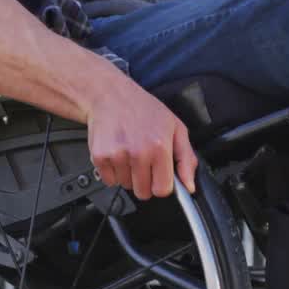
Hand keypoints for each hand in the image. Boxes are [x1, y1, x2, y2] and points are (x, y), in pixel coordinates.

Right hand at [84, 79, 198, 199]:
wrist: (110, 95)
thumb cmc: (144, 110)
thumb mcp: (176, 128)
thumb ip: (186, 159)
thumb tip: (189, 186)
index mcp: (160, 147)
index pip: (162, 190)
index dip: (162, 184)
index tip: (159, 174)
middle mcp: (138, 153)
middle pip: (143, 192)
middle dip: (145, 182)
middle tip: (143, 161)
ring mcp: (117, 155)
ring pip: (125, 186)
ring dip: (128, 175)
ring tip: (129, 153)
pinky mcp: (100, 157)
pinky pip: (109, 181)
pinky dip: (113, 172)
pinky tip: (117, 153)